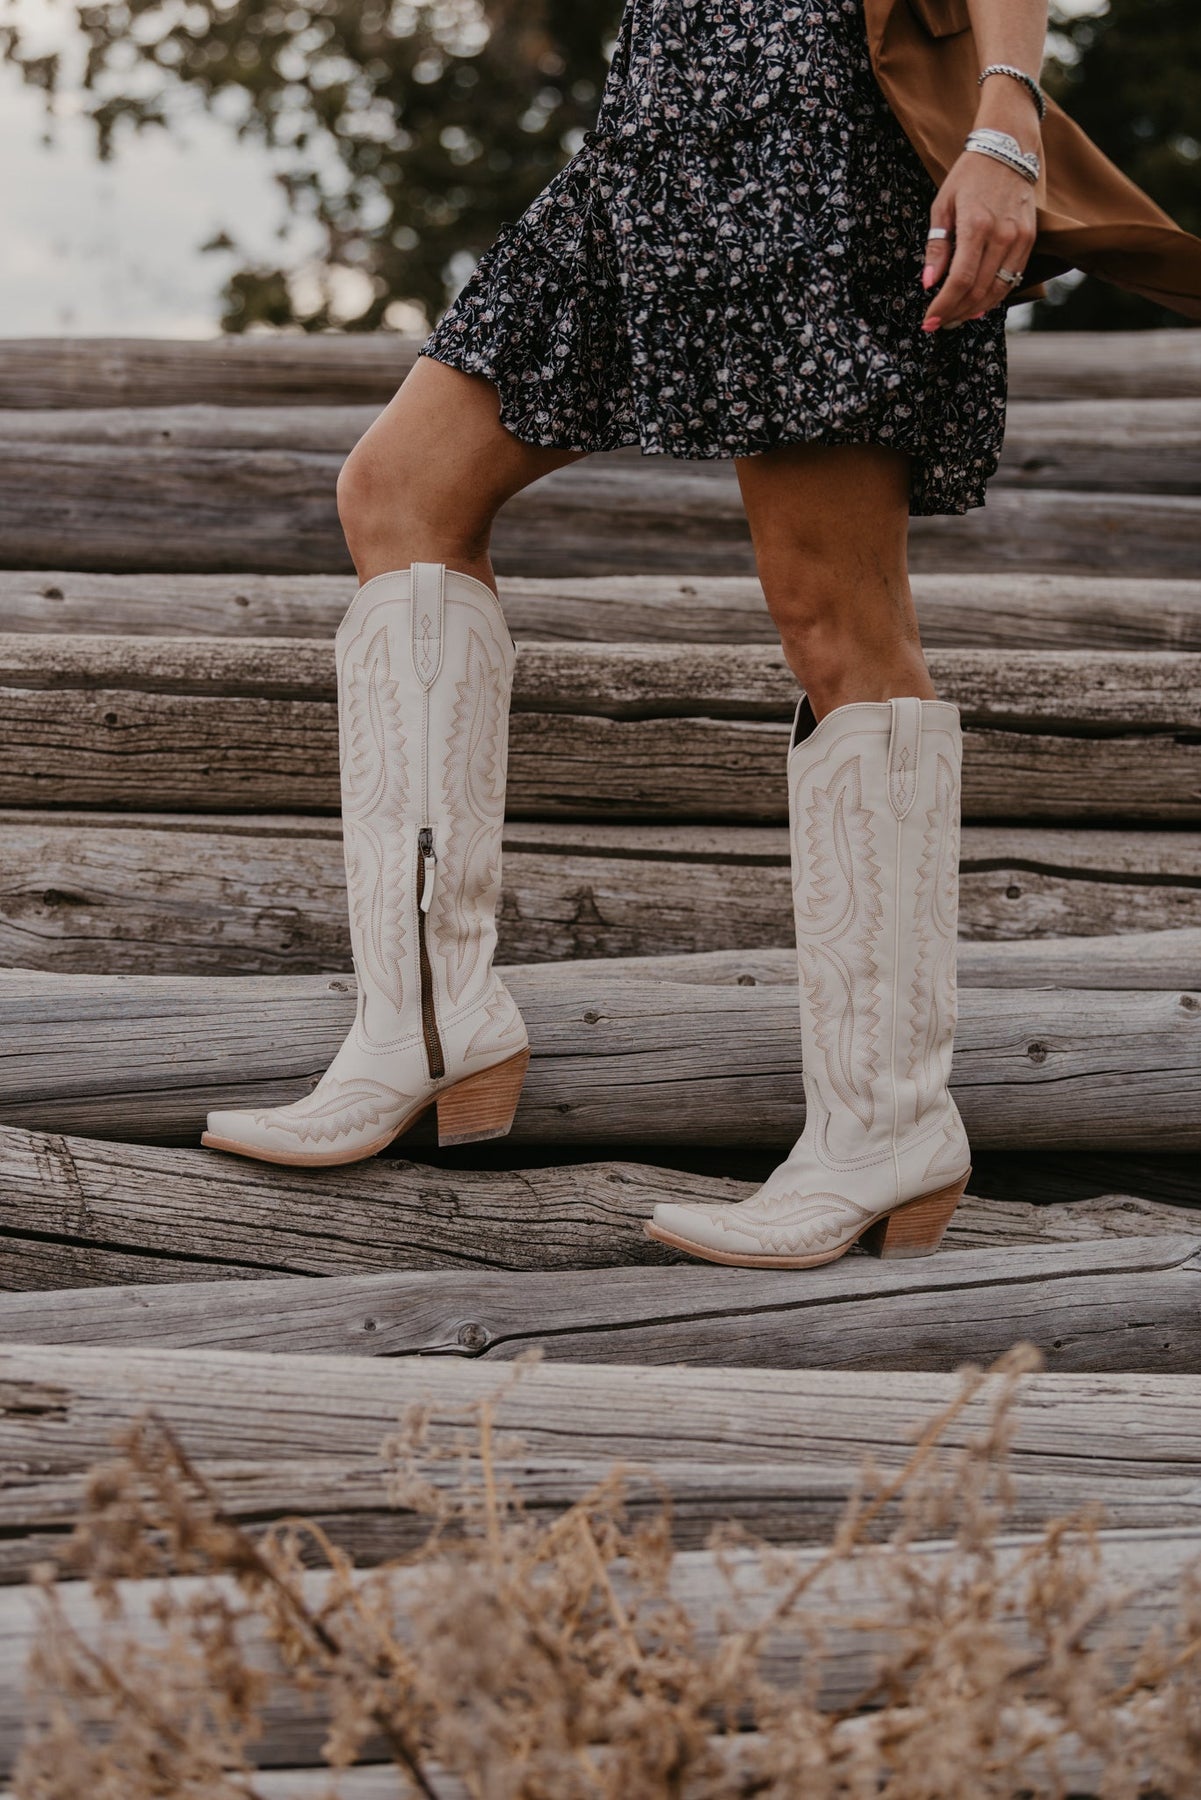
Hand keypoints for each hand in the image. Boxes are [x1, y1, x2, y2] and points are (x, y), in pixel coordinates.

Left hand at [920, 149, 1036, 330]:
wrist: (1007, 150)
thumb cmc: (969, 176)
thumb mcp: (942, 206)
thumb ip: (937, 248)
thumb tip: (928, 283)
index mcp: (976, 225)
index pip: (960, 280)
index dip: (943, 306)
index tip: (929, 321)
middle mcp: (1002, 235)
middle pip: (978, 291)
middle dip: (955, 313)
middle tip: (938, 324)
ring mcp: (1019, 239)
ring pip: (997, 291)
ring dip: (974, 310)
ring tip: (955, 318)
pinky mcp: (1030, 240)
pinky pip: (1012, 279)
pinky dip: (994, 297)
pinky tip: (978, 305)